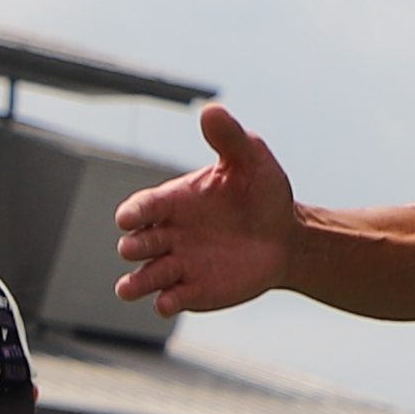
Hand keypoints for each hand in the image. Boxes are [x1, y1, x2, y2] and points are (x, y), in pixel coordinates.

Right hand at [111, 101, 301, 314]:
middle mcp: (169, 234)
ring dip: (133, 283)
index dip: (132, 212)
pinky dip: (163, 304)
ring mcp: (178, 265)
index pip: (143, 207)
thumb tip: (211, 110)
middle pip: (136, 243)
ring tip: (128, 288)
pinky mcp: (192, 291)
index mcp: (174, 202)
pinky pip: (169, 300)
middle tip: (135, 247)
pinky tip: (166, 303)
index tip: (128, 218)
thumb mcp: (250, 158)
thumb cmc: (262, 194)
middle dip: (132, 246)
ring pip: (143, 277)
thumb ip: (228, 137)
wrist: (286, 237)